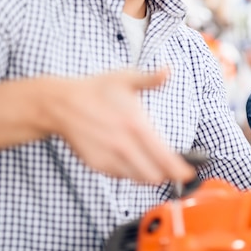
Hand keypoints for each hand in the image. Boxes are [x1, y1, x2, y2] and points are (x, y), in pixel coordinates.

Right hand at [40, 69, 195, 183]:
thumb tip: (169, 71)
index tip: (190, 173)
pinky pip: (120, 176)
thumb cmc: (95, 89)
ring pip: (138, 179)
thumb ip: (150, 79)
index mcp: (136, 125)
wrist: (61, 104)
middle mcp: (123, 145)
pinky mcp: (96, 164)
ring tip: (154, 164)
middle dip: (167, 174)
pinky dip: (129, 172)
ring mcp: (109, 157)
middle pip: (155, 175)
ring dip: (149, 175)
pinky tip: (130, 158)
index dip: (181, 170)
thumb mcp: (125, 78)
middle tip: (173, 168)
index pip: (165, 158)